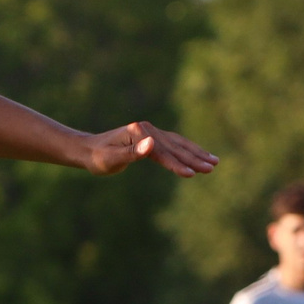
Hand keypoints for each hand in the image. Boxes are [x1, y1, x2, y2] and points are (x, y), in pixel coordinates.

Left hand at [79, 121, 216, 178]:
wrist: (89, 150)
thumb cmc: (98, 157)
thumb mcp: (111, 159)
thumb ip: (131, 153)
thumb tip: (152, 144)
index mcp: (139, 133)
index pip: (162, 152)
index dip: (177, 164)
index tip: (192, 174)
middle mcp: (147, 129)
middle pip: (175, 146)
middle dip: (195, 158)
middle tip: (213, 167)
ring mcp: (151, 132)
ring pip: (178, 144)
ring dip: (196, 153)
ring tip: (214, 162)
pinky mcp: (151, 137)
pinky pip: (174, 144)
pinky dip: (187, 151)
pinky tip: (198, 157)